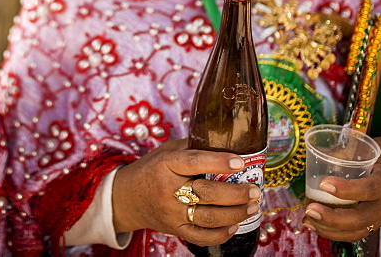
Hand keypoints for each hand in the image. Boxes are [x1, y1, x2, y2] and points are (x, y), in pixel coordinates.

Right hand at [112, 138, 261, 246]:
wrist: (126, 198)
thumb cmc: (151, 170)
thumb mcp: (166, 151)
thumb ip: (192, 148)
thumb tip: (226, 143)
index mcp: (166, 164)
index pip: (195, 162)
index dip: (219, 162)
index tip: (240, 163)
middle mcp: (168, 189)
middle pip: (207, 193)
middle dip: (236, 193)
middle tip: (255, 190)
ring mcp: (171, 212)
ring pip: (209, 217)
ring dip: (236, 213)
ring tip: (253, 206)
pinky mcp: (174, 229)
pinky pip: (201, 236)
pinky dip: (221, 233)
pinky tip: (235, 224)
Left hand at [303, 136, 380, 241]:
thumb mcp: (379, 146)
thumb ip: (353, 151)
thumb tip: (322, 154)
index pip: (370, 189)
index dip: (346, 189)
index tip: (324, 183)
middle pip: (362, 219)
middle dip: (332, 218)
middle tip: (309, 209)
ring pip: (358, 231)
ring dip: (331, 230)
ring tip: (308, 220)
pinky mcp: (380, 220)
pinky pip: (359, 231)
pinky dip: (338, 232)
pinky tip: (319, 225)